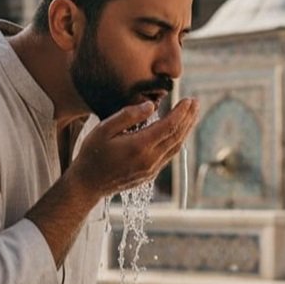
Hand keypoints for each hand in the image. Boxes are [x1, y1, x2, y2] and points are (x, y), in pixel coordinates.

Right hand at [67, 98, 198, 198]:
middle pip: (177, 136)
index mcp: (139, 146)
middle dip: (188, 118)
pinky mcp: (149, 175)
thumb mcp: (103, 129)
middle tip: (196, 103)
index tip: (189, 99)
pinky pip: (169, 156)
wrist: (87, 184)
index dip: (181, 112)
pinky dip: (177, 141)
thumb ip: (128, 116)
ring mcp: (151, 169)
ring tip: (192, 115)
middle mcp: (149, 160)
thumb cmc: (92, 154)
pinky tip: (178, 132)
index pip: (169, 126)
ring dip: (186, 130)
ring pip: (176, 147)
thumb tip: (151, 106)